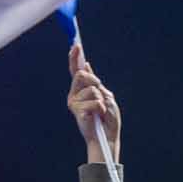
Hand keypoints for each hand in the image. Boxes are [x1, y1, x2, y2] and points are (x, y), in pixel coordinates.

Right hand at [67, 39, 120, 157]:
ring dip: (101, 99)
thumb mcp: (106, 96)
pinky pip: (94, 101)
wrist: (108, 137)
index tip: (76, 45)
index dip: (75, 57)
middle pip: (81, 75)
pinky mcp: (76, 111)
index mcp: (82, 89)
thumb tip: (85, 66)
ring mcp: (74, 102)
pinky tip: (98, 115)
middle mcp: (75, 94)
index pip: (76, 70)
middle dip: (94, 81)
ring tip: (100, 110)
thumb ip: (95, 83)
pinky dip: (101, 107)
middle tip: (101, 94)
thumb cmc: (108, 118)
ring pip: (91, 89)